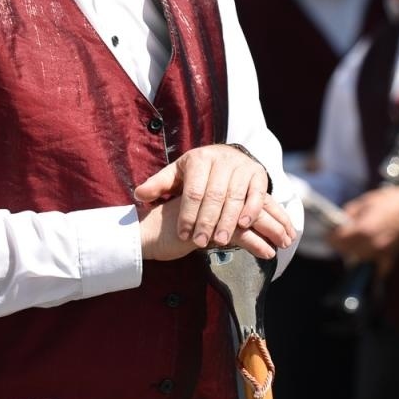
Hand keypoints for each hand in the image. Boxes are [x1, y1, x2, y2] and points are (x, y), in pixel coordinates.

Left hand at [134, 144, 293, 253]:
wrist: (226, 156)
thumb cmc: (197, 171)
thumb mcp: (177, 175)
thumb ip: (158, 185)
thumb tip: (140, 194)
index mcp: (199, 158)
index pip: (193, 190)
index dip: (187, 214)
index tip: (182, 235)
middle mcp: (222, 159)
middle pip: (214, 195)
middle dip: (207, 221)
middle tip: (200, 242)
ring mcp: (242, 166)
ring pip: (235, 197)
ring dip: (228, 221)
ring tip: (219, 241)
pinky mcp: (258, 173)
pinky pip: (256, 194)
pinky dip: (250, 211)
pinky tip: (243, 226)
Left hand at [328, 185, 398, 264]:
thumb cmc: (397, 200)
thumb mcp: (369, 199)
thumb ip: (351, 211)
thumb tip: (341, 220)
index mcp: (362, 229)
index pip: (336, 240)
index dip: (330, 236)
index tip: (329, 233)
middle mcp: (369, 245)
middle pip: (344, 252)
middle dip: (340, 244)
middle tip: (340, 236)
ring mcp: (380, 253)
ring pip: (357, 260)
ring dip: (352, 253)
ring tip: (354, 242)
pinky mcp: (391, 256)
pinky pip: (376, 268)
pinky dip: (370, 265)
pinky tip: (368, 257)